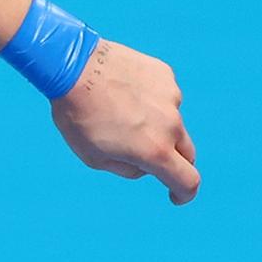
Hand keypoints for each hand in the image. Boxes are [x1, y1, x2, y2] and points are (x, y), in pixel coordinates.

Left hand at [50, 40, 198, 203]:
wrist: (74, 67)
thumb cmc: (79, 116)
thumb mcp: (94, 157)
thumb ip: (127, 168)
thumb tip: (147, 165)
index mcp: (155, 151)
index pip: (187, 181)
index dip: (184, 193)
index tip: (177, 195)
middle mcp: (171, 125)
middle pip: (186, 153)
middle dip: (172, 160)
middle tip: (147, 155)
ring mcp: (171, 97)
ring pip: (171, 120)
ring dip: (155, 124)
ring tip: (118, 112)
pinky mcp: (165, 76)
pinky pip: (163, 95)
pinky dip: (150, 99)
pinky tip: (123, 91)